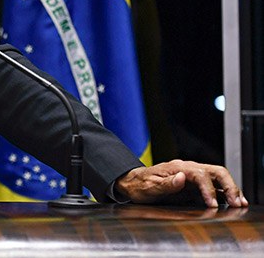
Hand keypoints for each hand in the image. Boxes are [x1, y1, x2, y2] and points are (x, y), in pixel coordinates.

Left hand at [115, 159, 248, 207]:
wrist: (133, 183)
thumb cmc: (140, 185)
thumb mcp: (149, 186)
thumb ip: (166, 183)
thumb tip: (181, 177)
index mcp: (177, 168)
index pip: (200, 174)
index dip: (209, 189)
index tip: (212, 204)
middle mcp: (187, 168)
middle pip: (215, 171)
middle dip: (228, 186)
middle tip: (236, 202)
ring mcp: (192, 175)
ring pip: (217, 176)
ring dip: (230, 188)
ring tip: (239, 203)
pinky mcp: (194, 183)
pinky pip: (213, 185)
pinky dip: (225, 192)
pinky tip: (232, 201)